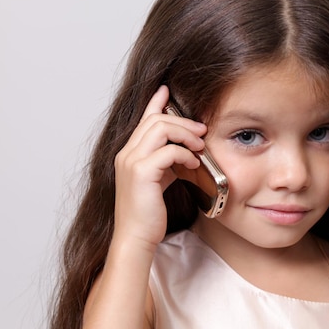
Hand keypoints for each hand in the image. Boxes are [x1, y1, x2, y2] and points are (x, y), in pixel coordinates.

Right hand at [112, 85, 207, 250]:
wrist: (136, 237)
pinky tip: (193, 163)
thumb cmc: (148, 214)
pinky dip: (185, 153)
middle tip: (202, 129)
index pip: (143, 119)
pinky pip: (168, 151)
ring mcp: (131, 162)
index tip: (167, 90)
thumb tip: (187, 152)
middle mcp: (126, 154)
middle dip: (182, 120)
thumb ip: (167, 164)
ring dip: (186, 133)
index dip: (155, 102)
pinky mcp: (141, 172)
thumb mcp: (159, 181)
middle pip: (155, 120)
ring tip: (200, 144)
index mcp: (129, 154)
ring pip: (160, 128)